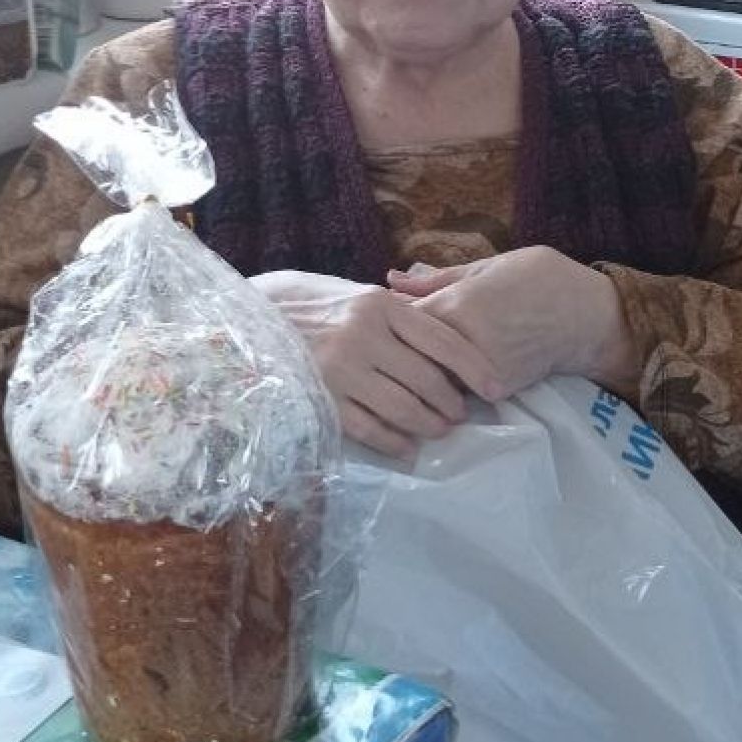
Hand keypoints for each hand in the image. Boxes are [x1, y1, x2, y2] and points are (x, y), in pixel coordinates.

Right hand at [248, 268, 506, 456]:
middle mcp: (365, 335)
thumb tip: (440, 334)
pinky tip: (406, 448)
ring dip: (429, 426)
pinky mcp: (323, 398)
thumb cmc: (306, 303)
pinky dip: (394, 442)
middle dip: (451, 404)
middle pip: (428, 380)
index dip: (474, 367)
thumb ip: (393, 313)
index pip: (442, 339)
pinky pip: (370, 429)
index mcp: (379, 305)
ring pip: (404, 408)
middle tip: (461, 416)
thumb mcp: (352, 294)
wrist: (246, 319)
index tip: (495, 386)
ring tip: (439, 431)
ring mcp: (343, 369)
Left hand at [385, 247, 633, 399]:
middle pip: (408, 357)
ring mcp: (478, 371)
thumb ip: (436, 278)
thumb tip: (391, 279)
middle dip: (398, 354)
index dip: (388, 324)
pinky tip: (441, 378)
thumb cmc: (538, 278)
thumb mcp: (487, 266)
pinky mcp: (495, 391)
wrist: (587, 316)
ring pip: (430, 379)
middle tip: (389, 351)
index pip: (400, 321)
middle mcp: (461, 342)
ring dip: (419, 374)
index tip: (384, 323)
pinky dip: (446, 387)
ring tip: (411, 366)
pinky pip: (457, 392)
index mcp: (455, 304)